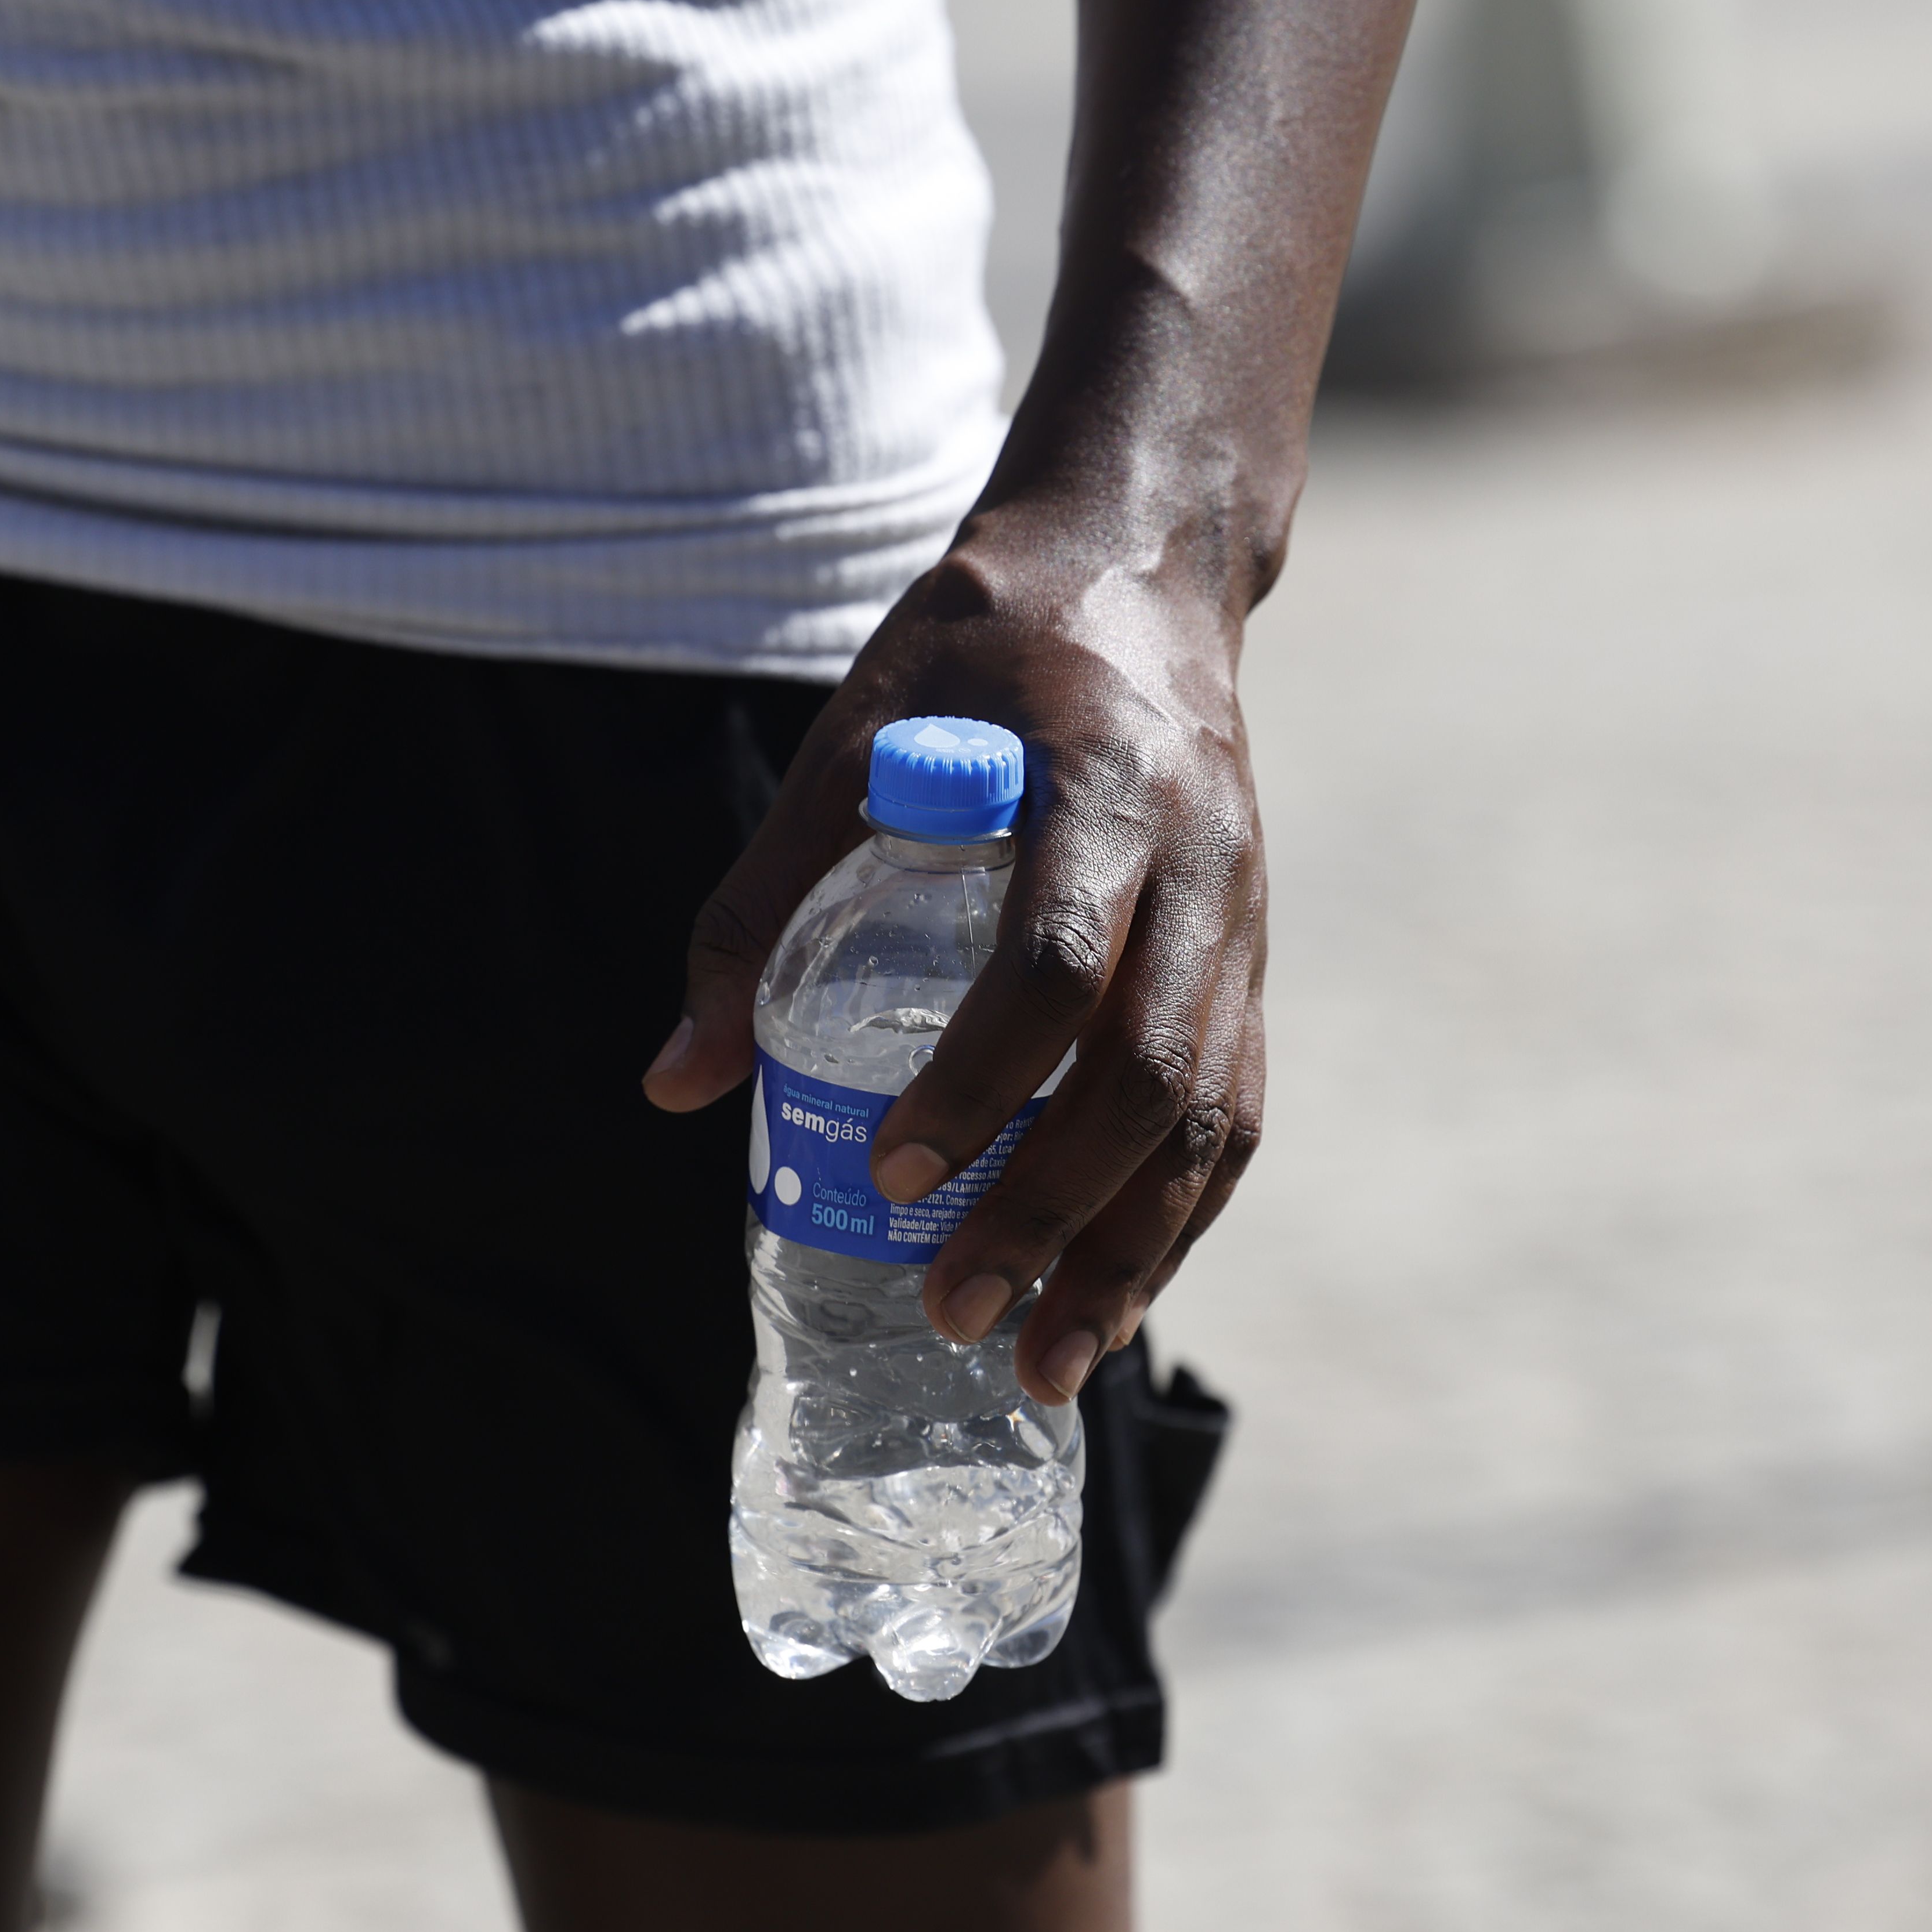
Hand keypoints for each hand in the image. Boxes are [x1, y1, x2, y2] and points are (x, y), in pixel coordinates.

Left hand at [642, 502, 1267, 1407]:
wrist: (1141, 566)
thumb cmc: (978, 647)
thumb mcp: (850, 734)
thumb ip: (760, 903)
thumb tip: (676, 1083)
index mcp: (1100, 782)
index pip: (1055, 960)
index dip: (979, 1078)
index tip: (891, 1166)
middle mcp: (1200, 858)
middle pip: (1143, 1069)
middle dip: (1051, 1211)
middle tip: (952, 1310)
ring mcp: (1246, 915)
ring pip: (1208, 1115)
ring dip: (1133, 1254)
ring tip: (1046, 1365)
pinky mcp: (1255, 957)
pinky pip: (1234, 1111)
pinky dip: (1181, 1217)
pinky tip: (1115, 1299)